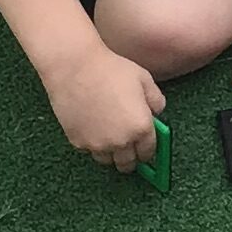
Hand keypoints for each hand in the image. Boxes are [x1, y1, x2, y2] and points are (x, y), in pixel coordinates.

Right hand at [43, 41, 166, 171]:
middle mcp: (121, 141)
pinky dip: (91, 143)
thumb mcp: (143, 79)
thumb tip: (157, 112)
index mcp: (141, 127)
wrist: (74, 67)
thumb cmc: (110, 69)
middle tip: (128, 150)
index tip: (145, 149)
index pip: (148, 152)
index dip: (147, 151)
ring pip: (107, 160)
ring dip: (110, 153)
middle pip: (127, 164)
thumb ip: (156, 99)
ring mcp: (98, 144)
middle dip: (130, 158)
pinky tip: (91, 127)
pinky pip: (88, 150)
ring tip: (108, 137)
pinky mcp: (78, 142)